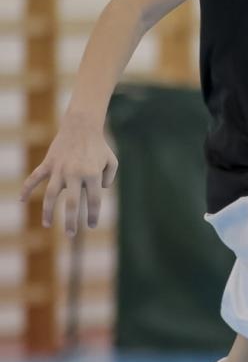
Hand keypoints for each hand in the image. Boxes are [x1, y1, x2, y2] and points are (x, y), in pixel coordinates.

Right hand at [19, 115, 118, 234]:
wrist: (82, 126)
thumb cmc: (99, 146)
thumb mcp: (112, 162)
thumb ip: (109, 179)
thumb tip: (99, 191)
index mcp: (92, 175)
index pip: (93, 201)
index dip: (93, 215)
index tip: (91, 226)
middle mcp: (75, 174)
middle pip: (72, 204)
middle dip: (71, 221)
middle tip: (70, 235)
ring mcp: (59, 169)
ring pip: (51, 195)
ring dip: (48, 211)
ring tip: (47, 225)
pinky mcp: (48, 164)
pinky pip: (35, 178)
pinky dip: (27, 189)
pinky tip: (22, 200)